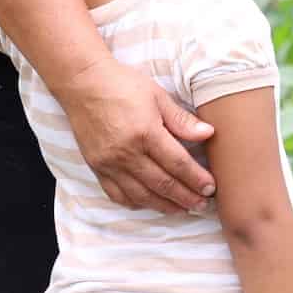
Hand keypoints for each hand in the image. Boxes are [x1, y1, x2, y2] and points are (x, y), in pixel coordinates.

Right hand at [57, 55, 215, 213]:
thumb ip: (181, 119)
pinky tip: (148, 203)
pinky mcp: (96, 167)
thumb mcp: (157, 95)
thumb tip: (208, 133)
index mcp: (145, 133)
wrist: (82, 83)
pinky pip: (117, 194)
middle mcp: (127, 153)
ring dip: (164, 205)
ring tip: (181, 209)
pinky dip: (135, 203)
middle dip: (186, 197)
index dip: (196, 179)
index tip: (210, 188)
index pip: (178, 163)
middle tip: (202, 204)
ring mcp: (109, 163)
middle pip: (162, 184)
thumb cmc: (121, 84)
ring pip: (141, 195)